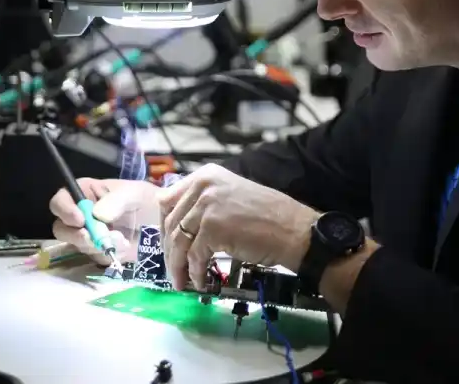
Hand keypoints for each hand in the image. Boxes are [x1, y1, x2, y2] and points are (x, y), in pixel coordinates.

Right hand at [49, 178, 160, 264]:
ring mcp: (88, 235)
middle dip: (76, 235)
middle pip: (61, 227)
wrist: (164, 225)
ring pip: (77, 244)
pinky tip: (124, 248)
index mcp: (87, 193)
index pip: (62, 200)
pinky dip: (107, 254)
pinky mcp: (98, 251)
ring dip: (95, 245)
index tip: (79, 219)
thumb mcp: (136, 194)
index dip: (64, 209)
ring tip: (120, 239)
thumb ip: (117, 200)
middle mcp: (82, 214)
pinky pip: (94, 257)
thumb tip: (97, 214)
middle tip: (93, 238)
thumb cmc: (148, 202)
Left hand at [158, 164, 318, 290]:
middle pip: (170, 222)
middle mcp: (203, 185)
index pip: (168, 200)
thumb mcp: (230, 198)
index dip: (164, 227)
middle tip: (172, 269)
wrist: (294, 230)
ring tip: (181, 282)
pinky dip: (195, 272)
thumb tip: (181, 228)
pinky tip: (199, 282)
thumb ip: (205, 204)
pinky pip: (194, 256)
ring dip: (178, 266)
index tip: (167, 245)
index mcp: (205, 175)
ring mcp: (206, 206)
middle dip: (168, 250)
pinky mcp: (212, 228)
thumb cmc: (269, 216)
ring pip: (178, 241)